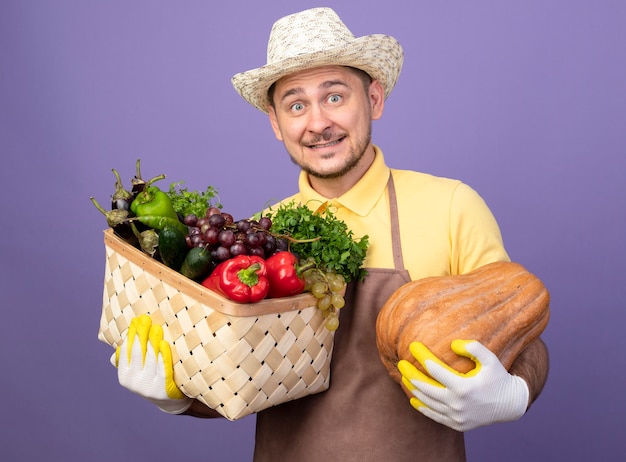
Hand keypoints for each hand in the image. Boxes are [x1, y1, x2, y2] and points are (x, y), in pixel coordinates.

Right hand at [111, 314, 191, 413]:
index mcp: (124, 375)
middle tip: (145, 318)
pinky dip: (163, 355)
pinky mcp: (163, 389)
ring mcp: (148, 387)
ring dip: (153, 341)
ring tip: (156, 327)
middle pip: (138, 352)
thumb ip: (130, 359)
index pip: (127, 350)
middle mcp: (133, 382)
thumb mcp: (138, 371)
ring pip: (150, 359)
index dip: (131, 334)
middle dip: (141, 334)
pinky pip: (163, 369)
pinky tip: (164, 344)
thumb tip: (118, 348)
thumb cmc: (153, 379)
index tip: (136, 320)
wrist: (170, 402)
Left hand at [397, 339, 528, 431]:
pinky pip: (435, 416)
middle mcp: (458, 404)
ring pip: (427, 402)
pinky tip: (413, 398)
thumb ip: (473, 348)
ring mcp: (456, 416)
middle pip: (425, 387)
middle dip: (411, 374)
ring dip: (413, 389)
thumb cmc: (498, 378)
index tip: (413, 346)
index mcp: (464, 387)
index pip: (435, 369)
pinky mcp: (457, 424)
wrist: (510, 405)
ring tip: (404, 377)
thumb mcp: (491, 359)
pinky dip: (422, 407)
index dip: (422, 356)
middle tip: (401, 363)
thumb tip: (452, 345)